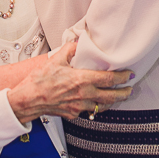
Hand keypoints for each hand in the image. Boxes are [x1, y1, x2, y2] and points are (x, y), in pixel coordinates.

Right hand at [7, 42, 133, 123]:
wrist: (29, 99)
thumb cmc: (40, 80)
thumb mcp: (56, 59)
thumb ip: (70, 50)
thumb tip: (78, 43)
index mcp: (82, 80)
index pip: (108, 79)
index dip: (122, 77)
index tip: (129, 74)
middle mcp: (84, 95)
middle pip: (111, 97)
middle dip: (124, 93)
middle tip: (130, 89)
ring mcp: (79, 107)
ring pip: (102, 106)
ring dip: (111, 101)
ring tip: (117, 96)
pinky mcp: (73, 114)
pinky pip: (89, 111)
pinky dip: (95, 107)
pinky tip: (95, 102)